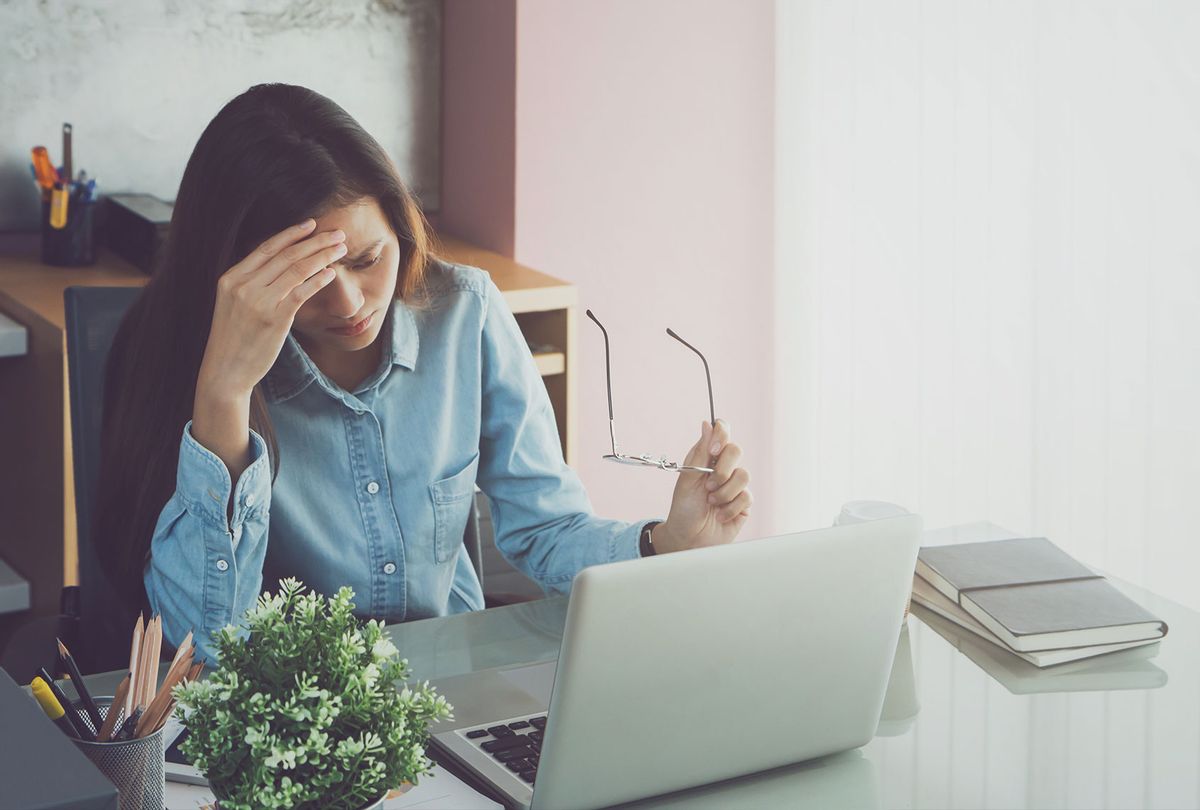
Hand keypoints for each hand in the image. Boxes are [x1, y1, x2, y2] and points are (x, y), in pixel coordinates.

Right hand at [197, 219, 346, 397]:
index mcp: (230, 278)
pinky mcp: (274, 318)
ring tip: (341, 249)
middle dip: (315, 241)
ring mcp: (258, 301)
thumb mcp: (233, 304)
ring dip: (322, 256)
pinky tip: (332, 272)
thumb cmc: (233, 340)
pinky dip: (319, 279)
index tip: (311, 224)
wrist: (225, 371)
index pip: (266, 248)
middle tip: (337, 234)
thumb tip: (279, 266)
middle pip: (286, 255)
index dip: (291, 234)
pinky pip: (302, 292)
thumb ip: (251, 284)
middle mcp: (243, 285)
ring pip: (296, 269)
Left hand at [653, 419, 751, 553]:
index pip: (721, 432)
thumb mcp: (687, 480)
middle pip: (736, 450)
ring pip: (743, 475)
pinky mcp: (744, 503)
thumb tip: (707, 423)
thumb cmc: (684, 509)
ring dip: (724, 493)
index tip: (714, 450)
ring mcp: (735, 485)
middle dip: (722, 470)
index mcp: (706, 457)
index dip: (721, 435)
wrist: (689, 540)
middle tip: (708, 486)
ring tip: (711, 503)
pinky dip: (730, 508)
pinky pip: (747, 496)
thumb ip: (699, 452)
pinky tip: (720, 515)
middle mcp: (723, 468)